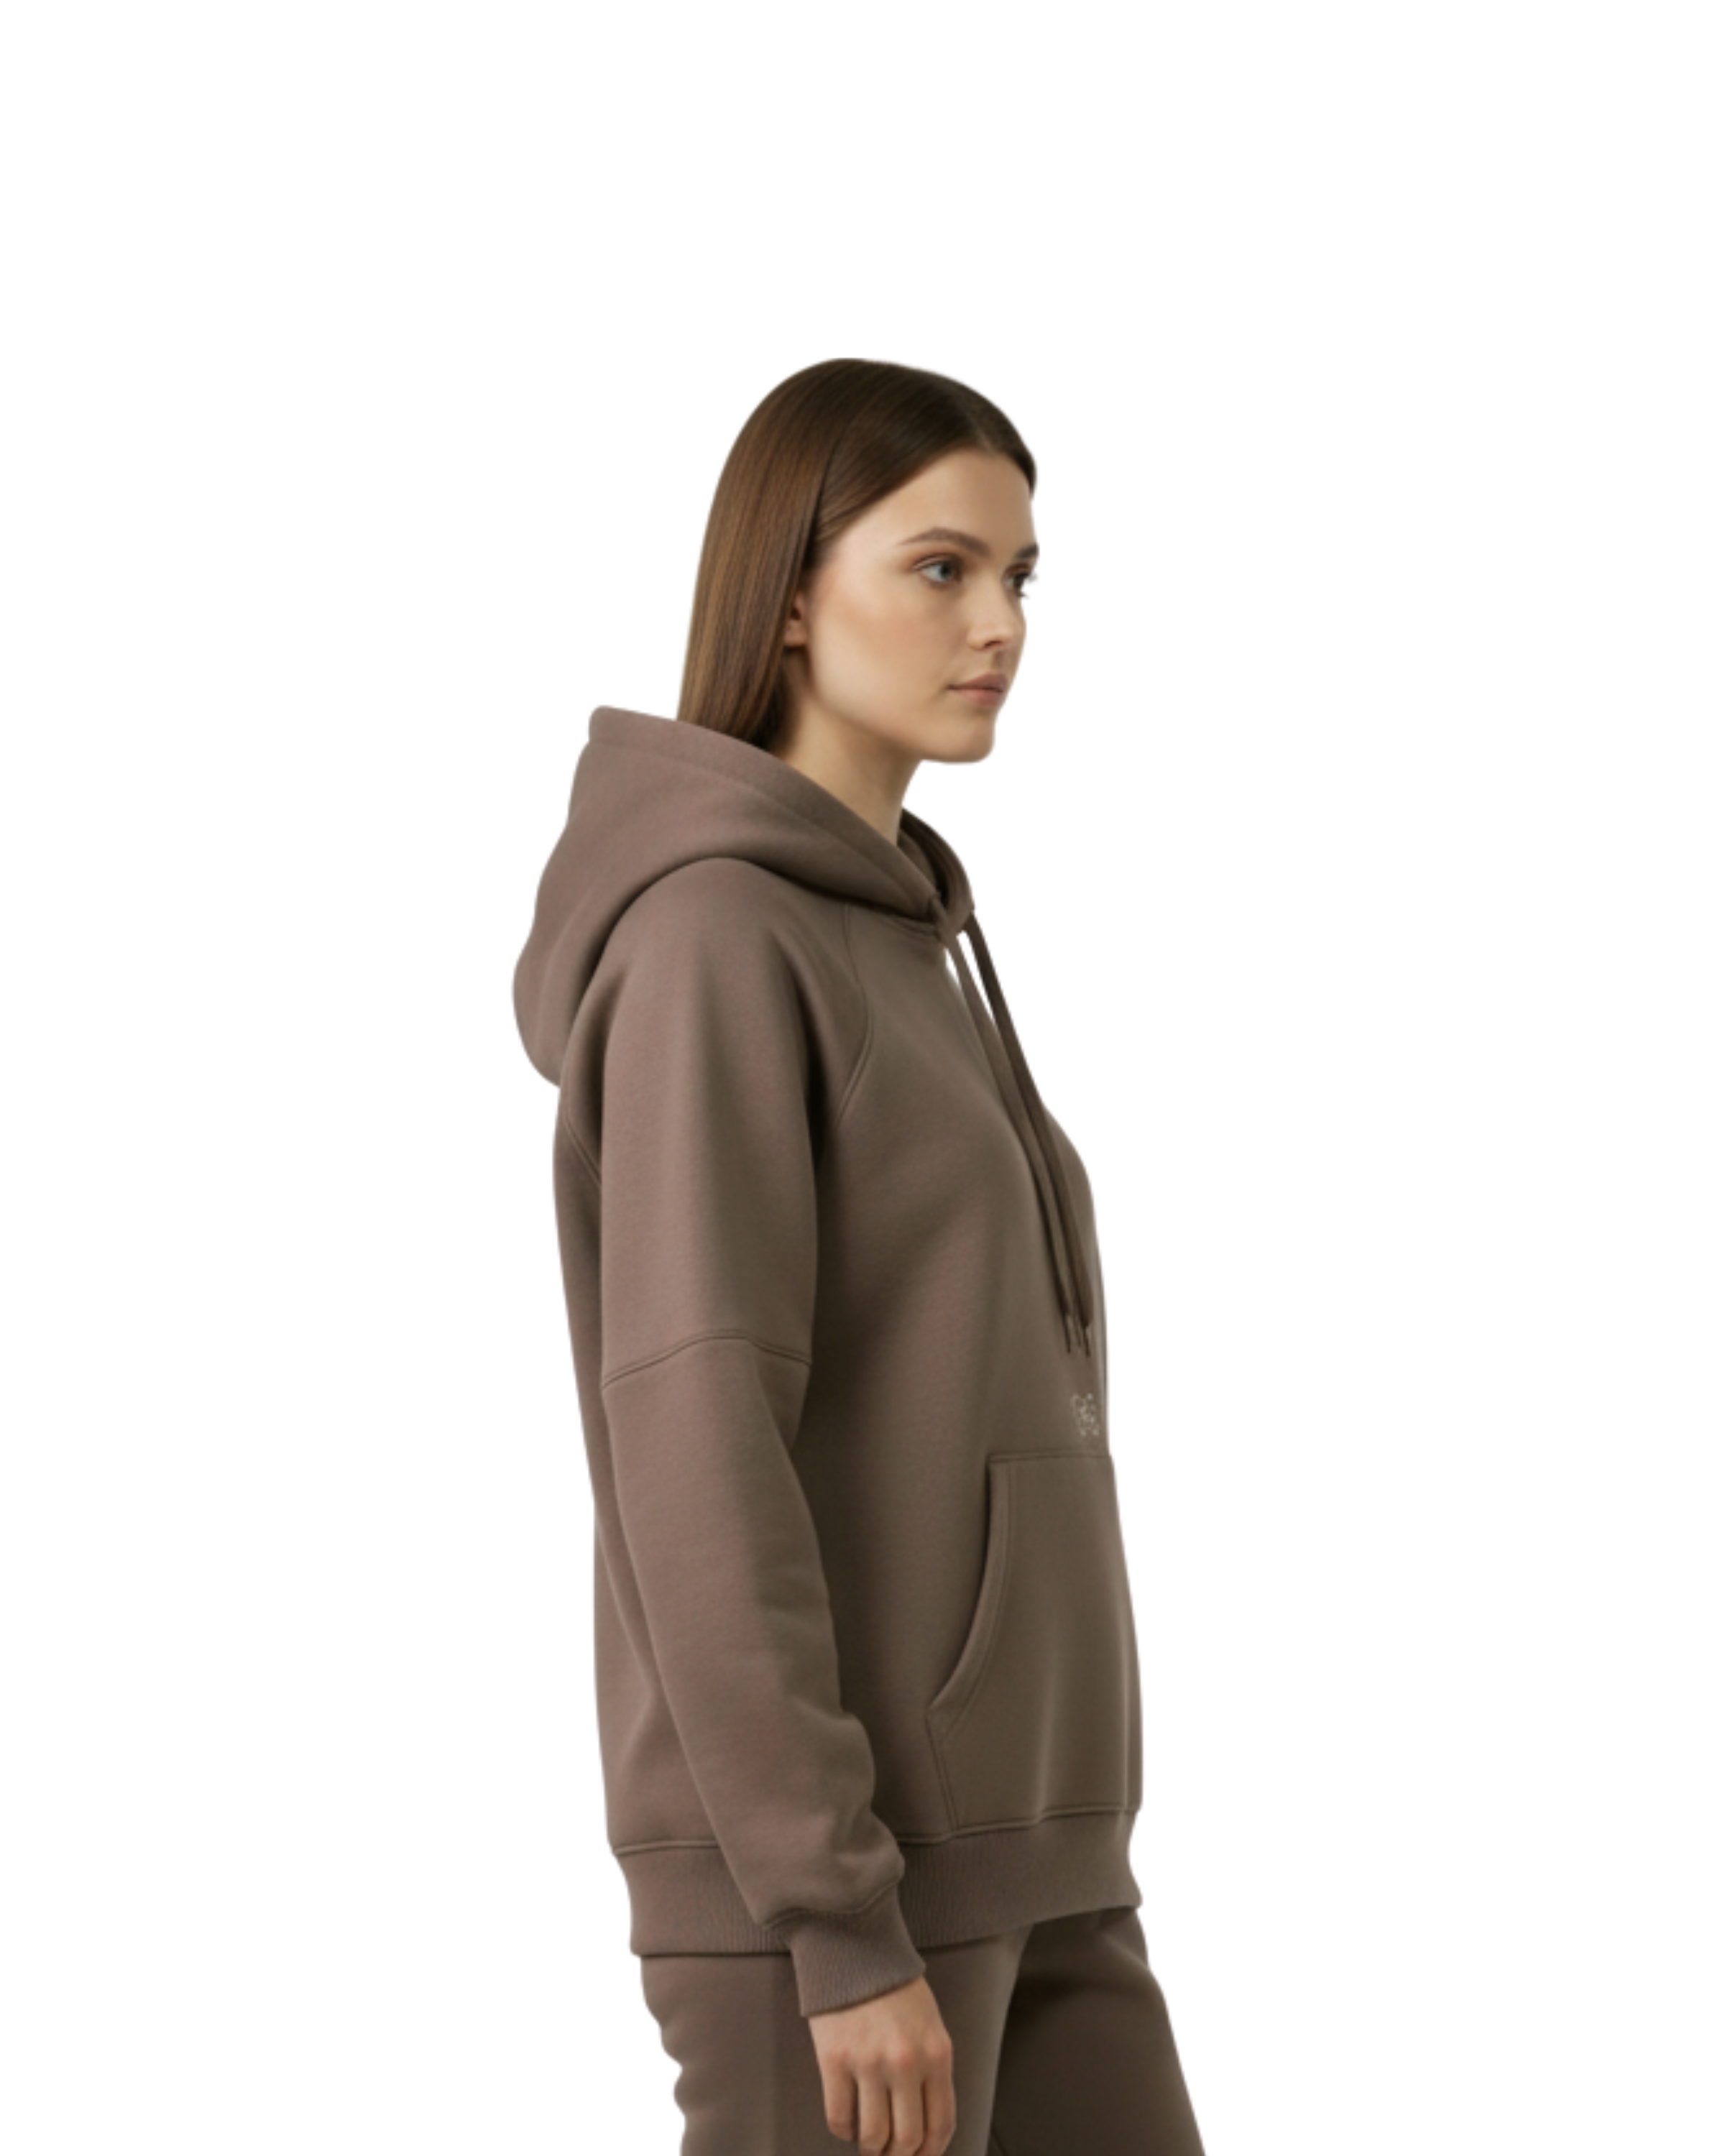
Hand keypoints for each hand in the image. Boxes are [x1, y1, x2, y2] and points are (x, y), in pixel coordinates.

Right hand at [809, 1973, 955, 2152]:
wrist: (854, 1947)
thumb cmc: (894, 1986)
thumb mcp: (929, 2023)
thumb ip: (931, 2066)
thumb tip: (925, 2119)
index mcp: (937, 2054)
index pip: (941, 2124)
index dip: (930, 2153)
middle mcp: (906, 2063)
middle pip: (907, 2138)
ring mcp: (869, 2063)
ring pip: (873, 2135)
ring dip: (871, 2149)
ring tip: (867, 2144)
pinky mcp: (834, 2060)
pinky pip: (839, 2116)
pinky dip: (843, 2129)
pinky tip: (846, 2123)